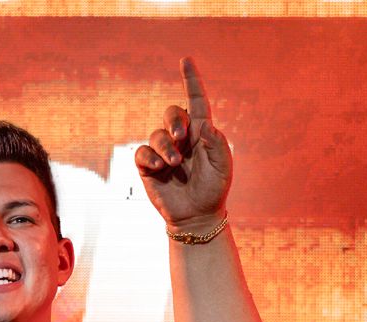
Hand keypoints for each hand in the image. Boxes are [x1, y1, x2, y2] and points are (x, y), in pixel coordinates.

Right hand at [135, 57, 233, 228]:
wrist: (197, 217)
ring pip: (156, 134)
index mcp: (202, 133)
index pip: (196, 101)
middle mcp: (181, 138)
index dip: (191, 80)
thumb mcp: (222, 167)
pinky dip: (150, 157)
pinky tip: (158, 168)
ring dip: (166, 146)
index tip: (186, 60)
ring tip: (175, 163)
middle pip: (172, 113)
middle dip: (175, 120)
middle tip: (181, 136)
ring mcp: (163, 152)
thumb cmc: (213, 190)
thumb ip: (217, 144)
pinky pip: (143, 152)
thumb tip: (204, 125)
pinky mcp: (148, 167)